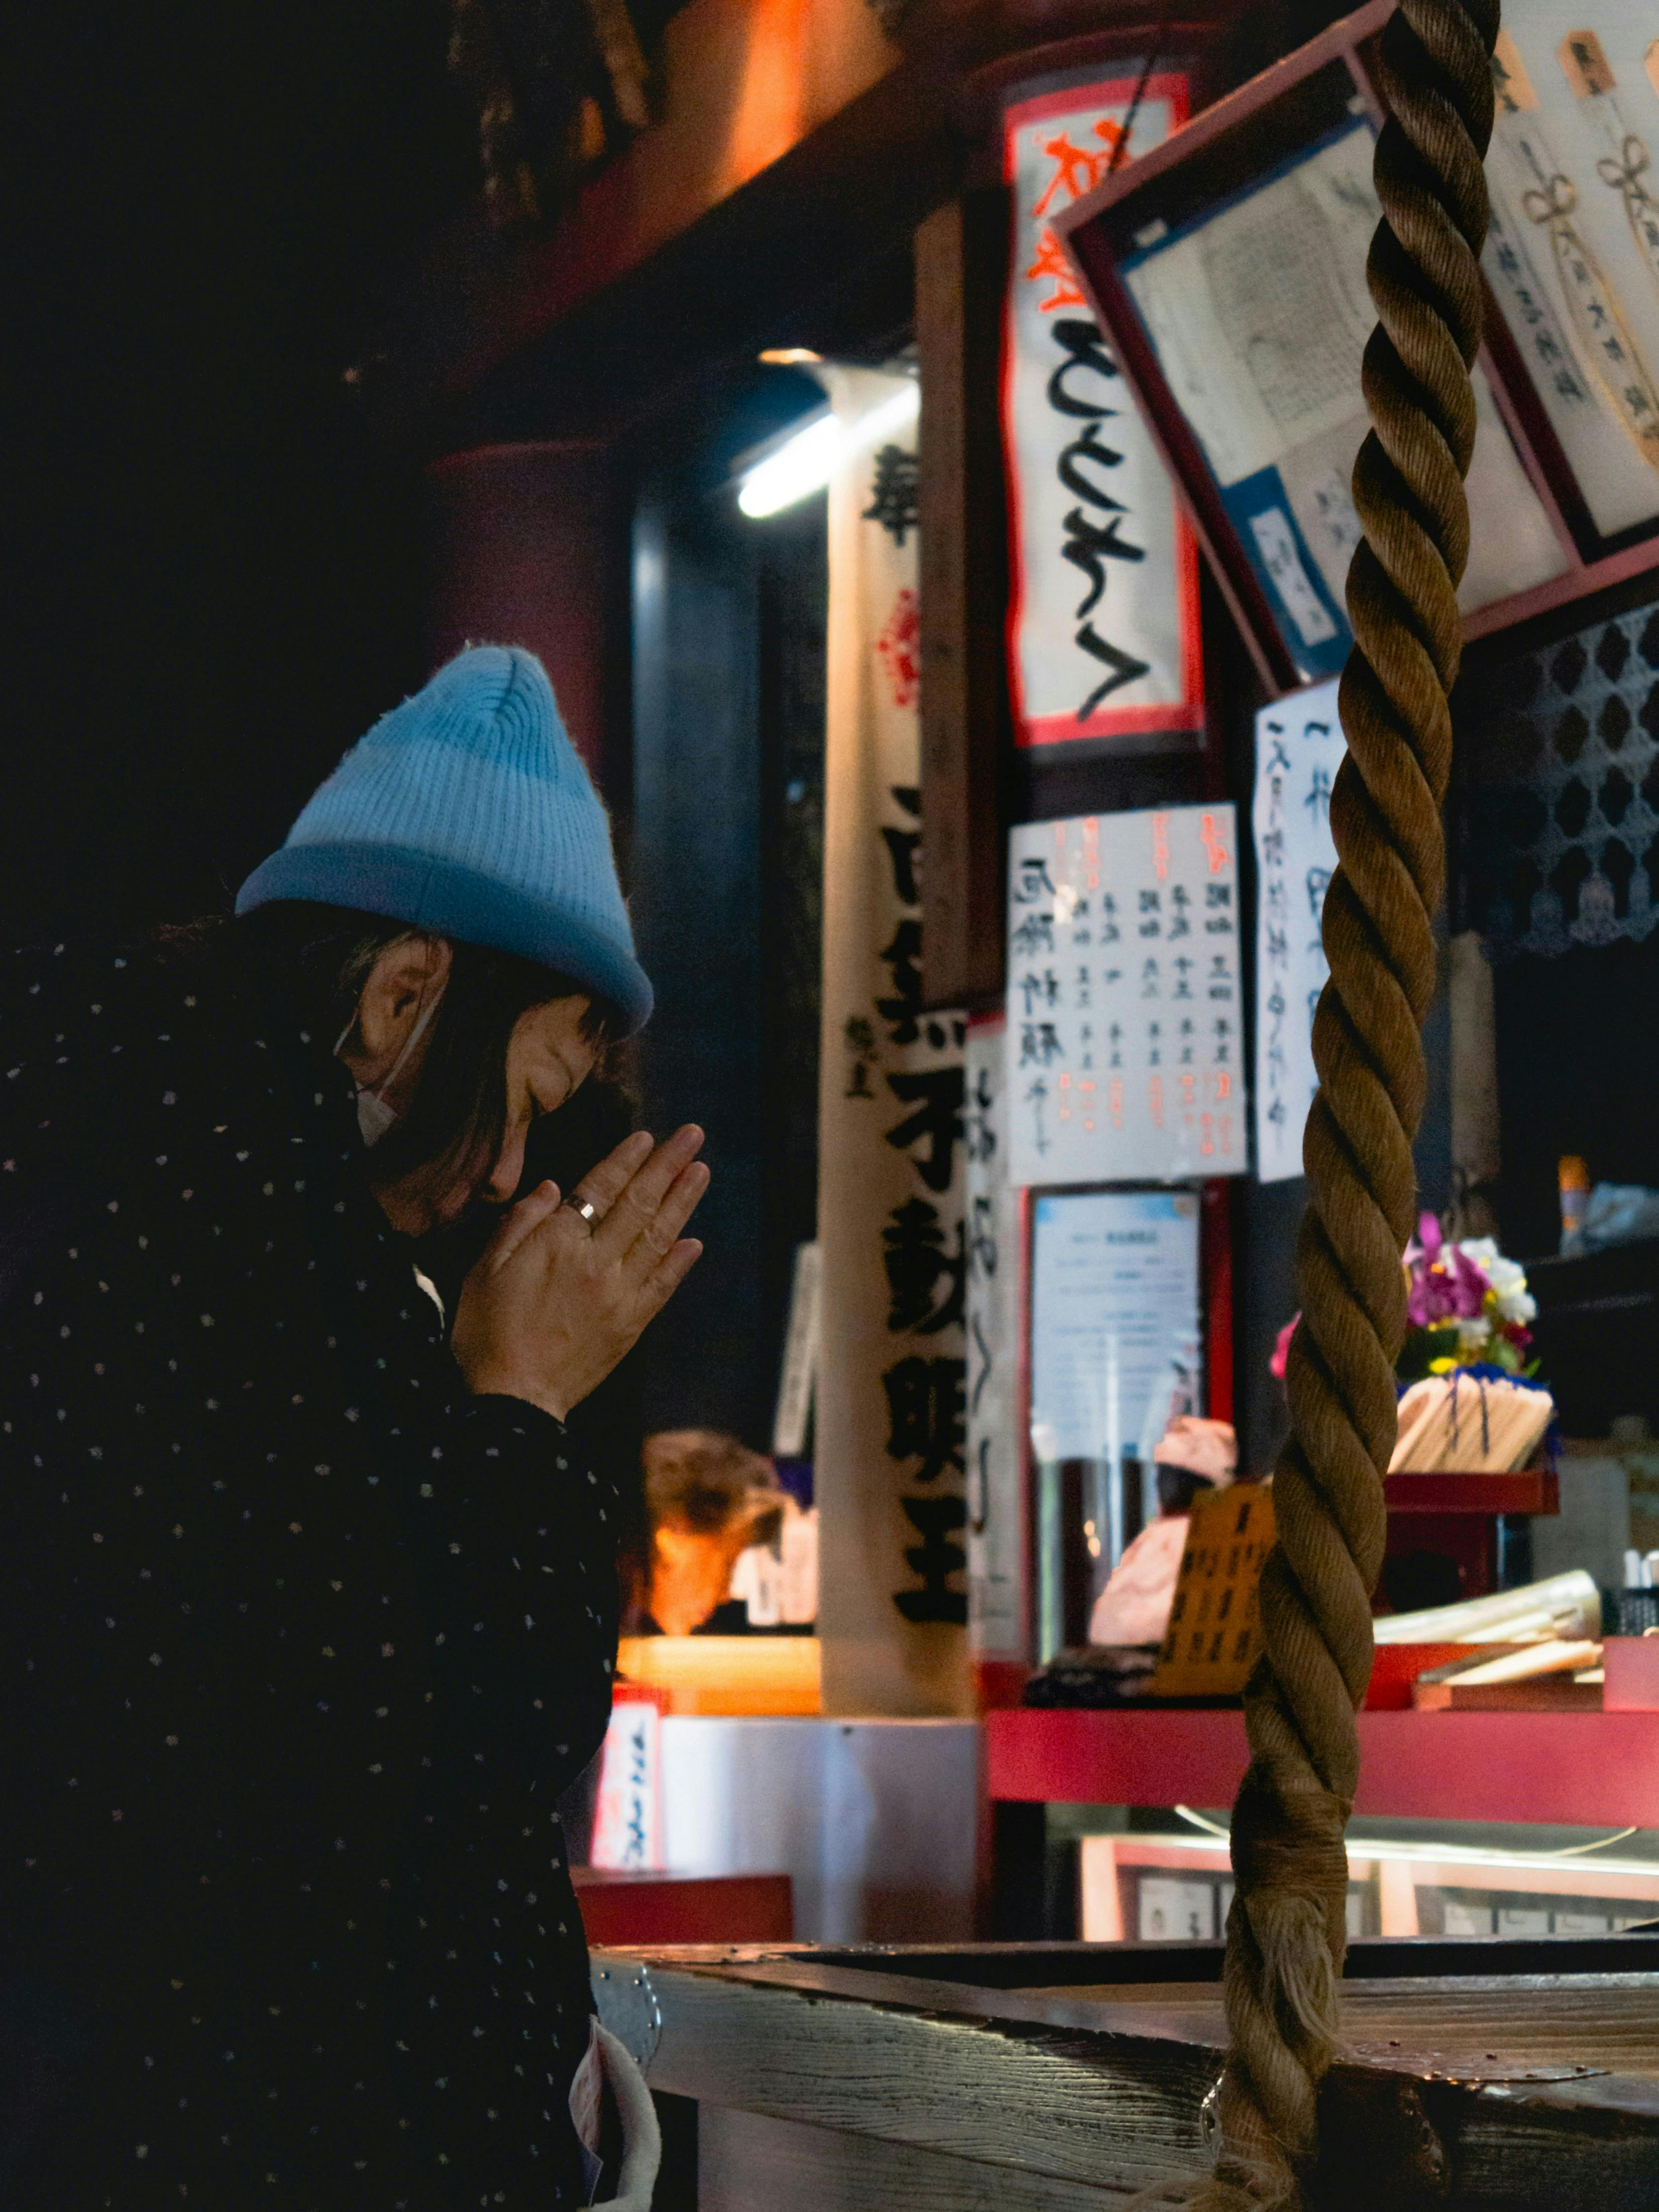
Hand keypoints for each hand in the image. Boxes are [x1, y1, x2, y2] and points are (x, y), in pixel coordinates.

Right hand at [451, 1126, 707, 1421]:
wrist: (512, 1401)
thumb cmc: (486, 1333)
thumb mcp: (485, 1269)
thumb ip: (520, 1223)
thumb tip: (553, 1187)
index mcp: (558, 1243)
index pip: (600, 1188)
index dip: (626, 1160)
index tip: (648, 1136)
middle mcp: (597, 1262)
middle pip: (639, 1204)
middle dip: (668, 1166)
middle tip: (693, 1136)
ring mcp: (619, 1294)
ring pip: (659, 1237)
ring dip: (683, 1202)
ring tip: (701, 1171)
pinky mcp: (631, 1325)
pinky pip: (662, 1285)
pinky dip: (680, 1261)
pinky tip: (695, 1241)